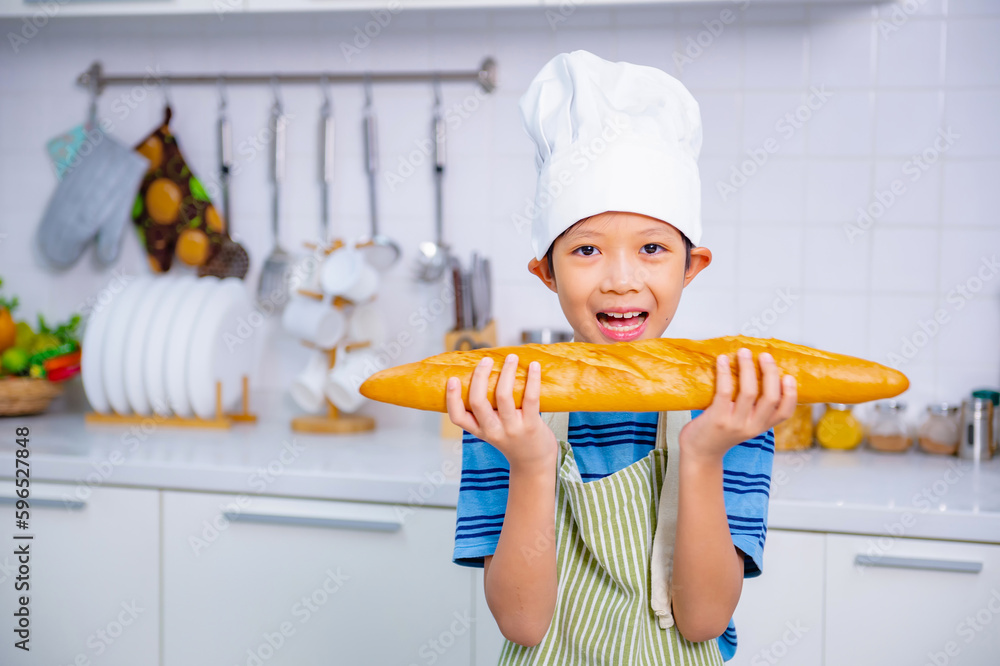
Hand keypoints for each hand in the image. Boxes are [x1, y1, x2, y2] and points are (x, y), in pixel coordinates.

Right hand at [446, 354, 557, 469]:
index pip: (458, 418)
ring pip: (503, 396)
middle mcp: (493, 430)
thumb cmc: (513, 440)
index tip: (453, 379)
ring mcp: (512, 428)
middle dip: (480, 376)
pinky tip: (534, 366)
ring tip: (511, 358)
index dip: (452, 398)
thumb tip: (485, 373)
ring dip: (507, 372)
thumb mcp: (493, 431)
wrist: (535, 462)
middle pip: (478, 402)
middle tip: (486, 360)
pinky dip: (532, 379)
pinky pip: (530, 398)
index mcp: (480, 431)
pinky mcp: (531, 425)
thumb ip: (487, 411)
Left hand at [680, 347, 796, 461]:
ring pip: (750, 392)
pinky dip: (725, 372)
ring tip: (744, 352)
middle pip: (770, 397)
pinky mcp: (718, 419)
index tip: (788, 376)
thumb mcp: (744, 424)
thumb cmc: (719, 433)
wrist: (700, 452)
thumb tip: (757, 372)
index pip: (785, 412)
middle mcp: (752, 426)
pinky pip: (725, 391)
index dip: (791, 394)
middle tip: (765, 355)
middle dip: (770, 372)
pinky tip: (723, 360)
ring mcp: (735, 423)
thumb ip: (753, 408)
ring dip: (748, 368)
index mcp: (761, 426)